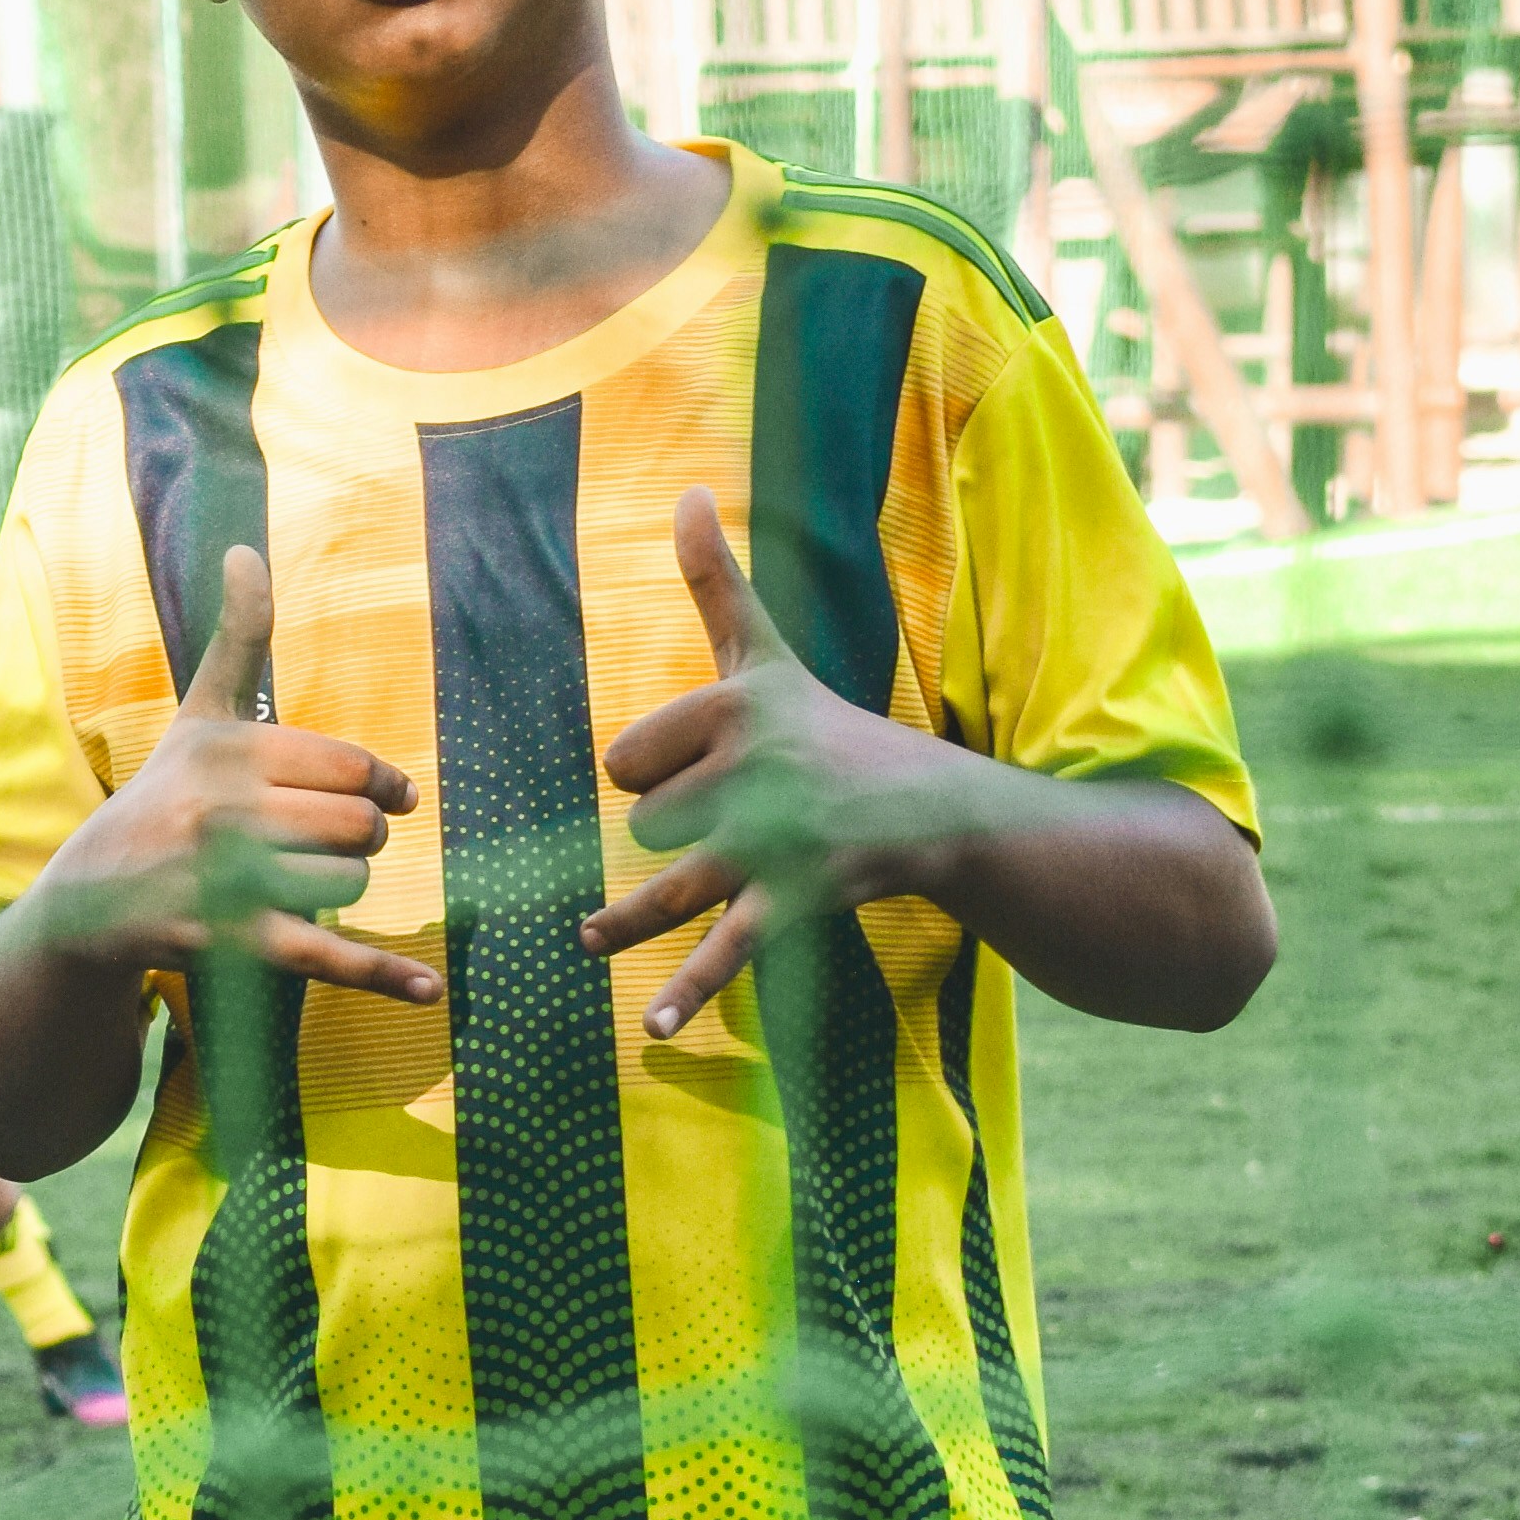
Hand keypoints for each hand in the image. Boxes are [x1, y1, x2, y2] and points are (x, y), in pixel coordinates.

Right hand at [40, 547, 438, 1004]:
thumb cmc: (163, 798)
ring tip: (296, 882)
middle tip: (324, 844)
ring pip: (348, 884)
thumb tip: (245, 550)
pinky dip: (383, 977)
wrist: (89, 901)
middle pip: (358, 826)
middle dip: (359, 839)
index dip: (380, 786)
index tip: (391, 799)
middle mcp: (224, 809)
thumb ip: (236, 639)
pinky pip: (327, 955)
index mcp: (228, 748)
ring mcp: (227, 878)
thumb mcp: (198, 718)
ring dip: (341, 889)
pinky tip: (430, 993)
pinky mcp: (232, 942)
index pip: (352, 767)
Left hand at [587, 488, 1003, 1039]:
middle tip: (737, 822)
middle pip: (646, 825)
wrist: (930, 806)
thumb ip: (715, 578)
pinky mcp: (795, 898)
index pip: (626, 759)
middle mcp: (750, 769)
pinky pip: (728, 948)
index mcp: (734, 707)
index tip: (701, 767)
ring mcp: (773, 839)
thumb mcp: (766, 652)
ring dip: (629, 917)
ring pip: (669, 882)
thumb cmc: (831, 728)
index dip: (648, 773)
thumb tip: (685, 490)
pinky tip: (654, 1029)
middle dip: (670, 833)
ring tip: (589, 936)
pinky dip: (694, 991)